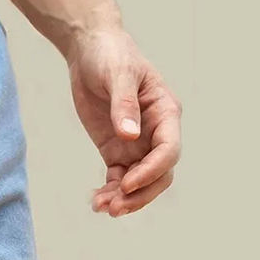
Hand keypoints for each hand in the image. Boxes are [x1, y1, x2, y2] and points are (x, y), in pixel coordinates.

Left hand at [67, 28, 181, 216]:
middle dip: (140, 194)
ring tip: (102, 208)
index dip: (151, 171)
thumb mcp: (117, 75)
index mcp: (165, 112)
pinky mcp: (115, 148)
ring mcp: (135, 143)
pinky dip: (109, 191)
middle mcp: (155, 132)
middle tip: (115, 208)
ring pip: (138, 180)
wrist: (90, 51)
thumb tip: (130, 135)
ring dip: (123, 198)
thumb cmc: (110, 56)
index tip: (127, 183)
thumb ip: (123, 105)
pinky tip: (96, 201)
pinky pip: (117, 177)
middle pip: (159, 174)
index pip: (168, 150)